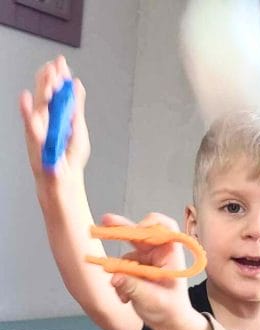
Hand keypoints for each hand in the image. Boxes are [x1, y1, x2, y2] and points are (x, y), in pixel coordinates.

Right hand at [20, 55, 89, 180]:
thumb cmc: (70, 159)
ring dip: (43, 87)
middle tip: (55, 66)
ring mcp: (40, 127)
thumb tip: (77, 85)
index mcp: (59, 113)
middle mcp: (47, 117)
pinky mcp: (35, 139)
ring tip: (48, 76)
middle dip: (50, 77)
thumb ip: (76, 106)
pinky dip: (26, 110)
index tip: (61, 63)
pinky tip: (26, 98)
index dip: (59, 75)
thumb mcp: (79, 129)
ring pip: (39, 102)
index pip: (57, 89)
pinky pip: (29, 123)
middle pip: (46, 92)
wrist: (64, 180)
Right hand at [105, 212, 208, 329]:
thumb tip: (115, 277)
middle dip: (122, 228)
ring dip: (120, 270)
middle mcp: (159, 254)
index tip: (136, 229)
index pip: (164, 228)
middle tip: (105, 221)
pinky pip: (121, 267)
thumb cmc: (170, 311)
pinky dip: (119, 280)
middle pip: (140, 233)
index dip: (150, 224)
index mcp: (171, 255)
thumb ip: (133, 287)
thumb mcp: (152, 300)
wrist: (169, 324)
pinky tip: (125, 297)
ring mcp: (147, 260)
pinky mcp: (137, 268)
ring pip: (127, 253)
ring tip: (124, 293)